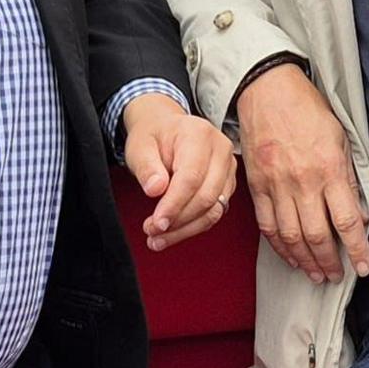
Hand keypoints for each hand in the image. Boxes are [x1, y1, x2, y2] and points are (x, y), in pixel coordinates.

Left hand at [121, 92, 238, 250]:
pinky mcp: (227, 185)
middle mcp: (220, 150)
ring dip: (186, 229)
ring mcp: (228, 168)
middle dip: (179, 220)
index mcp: (199, 135)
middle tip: (153, 231)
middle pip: (206, 196)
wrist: (166, 129)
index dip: (174, 204)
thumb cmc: (154, 135)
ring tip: (159, 238)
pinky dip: (193, 226)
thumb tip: (155, 189)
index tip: (157, 222)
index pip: (191, 177)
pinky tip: (173, 232)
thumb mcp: (140, 146)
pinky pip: (214, 212)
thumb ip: (147, 167)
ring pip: (213, 209)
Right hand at [235, 61, 368, 283]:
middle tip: (337, 276)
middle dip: (330, 262)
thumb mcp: (341, 139)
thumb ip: (349, 179)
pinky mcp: (257, 186)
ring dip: (305, 261)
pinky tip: (290, 257)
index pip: (348, 221)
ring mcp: (277, 186)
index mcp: (329, 169)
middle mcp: (303, 182)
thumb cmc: (308, 111)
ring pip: (291, 237)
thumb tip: (358, 215)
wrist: (267, 90)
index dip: (358, 249)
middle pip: (318, 236)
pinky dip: (280, 247)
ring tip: (316, 274)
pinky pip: (268, 226)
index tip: (364, 267)